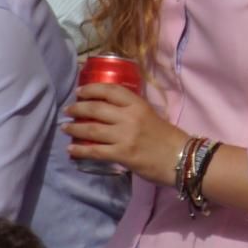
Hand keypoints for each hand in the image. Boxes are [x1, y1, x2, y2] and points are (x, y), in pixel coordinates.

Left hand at [65, 83, 189, 185]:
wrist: (181, 158)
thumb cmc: (167, 137)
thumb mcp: (150, 115)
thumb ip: (131, 112)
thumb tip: (109, 113)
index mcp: (138, 104)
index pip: (110, 90)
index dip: (91, 89)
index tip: (80, 91)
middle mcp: (129, 117)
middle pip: (96, 108)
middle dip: (78, 108)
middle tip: (68, 110)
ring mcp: (125, 136)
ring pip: (92, 129)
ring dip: (75, 128)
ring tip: (65, 128)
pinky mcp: (123, 154)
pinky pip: (95, 151)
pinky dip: (80, 151)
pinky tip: (71, 150)